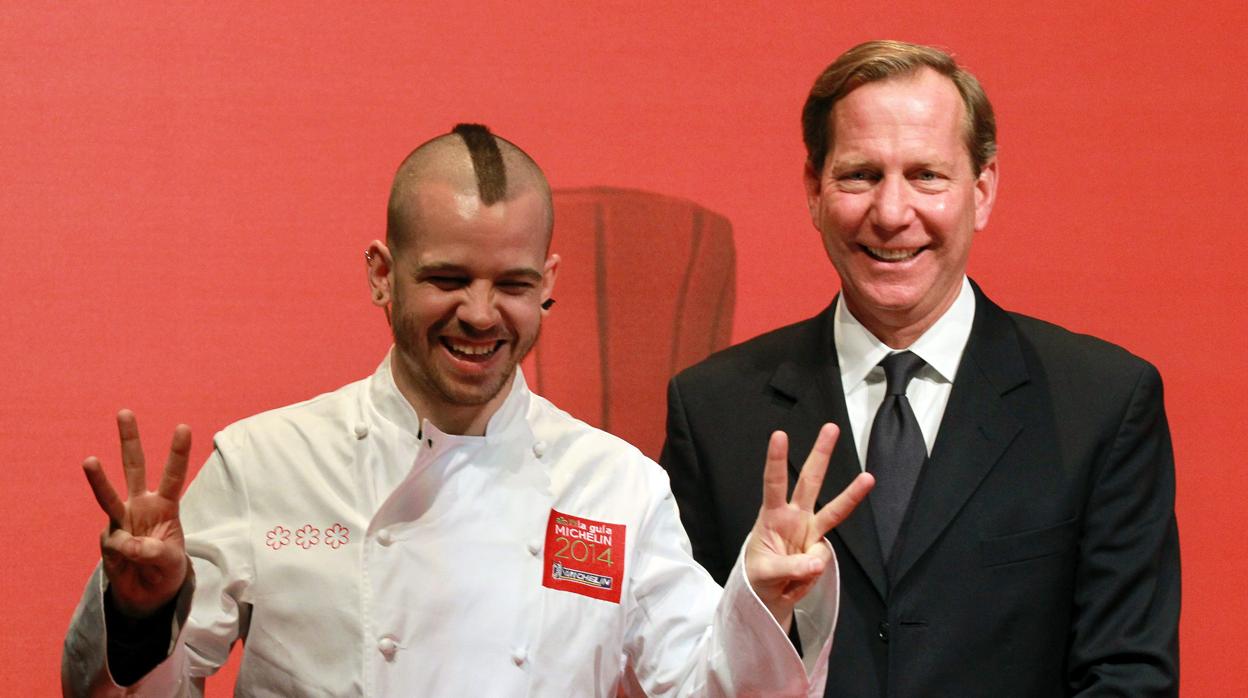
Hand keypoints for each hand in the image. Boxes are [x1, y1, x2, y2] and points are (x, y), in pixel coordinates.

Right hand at [82, 410, 190, 617]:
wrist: (147, 592)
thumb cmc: (166, 569)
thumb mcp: (170, 562)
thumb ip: (154, 552)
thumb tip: (126, 542)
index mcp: (165, 505)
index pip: (173, 475)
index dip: (178, 452)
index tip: (183, 427)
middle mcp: (141, 505)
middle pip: (135, 468)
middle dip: (129, 440)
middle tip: (124, 412)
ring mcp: (121, 519)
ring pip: (108, 494)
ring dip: (98, 478)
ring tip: (89, 460)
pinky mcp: (107, 538)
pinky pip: (114, 543)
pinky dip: (124, 555)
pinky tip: (131, 563)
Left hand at [744, 423, 872, 628]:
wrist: (768, 595)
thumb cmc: (758, 576)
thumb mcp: (763, 574)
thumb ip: (789, 568)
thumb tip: (816, 562)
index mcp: (772, 515)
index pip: (774, 483)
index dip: (776, 460)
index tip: (779, 435)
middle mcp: (794, 517)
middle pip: (810, 481)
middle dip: (821, 454)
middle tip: (831, 428)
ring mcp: (810, 531)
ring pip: (833, 509)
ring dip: (852, 493)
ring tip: (868, 478)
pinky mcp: (820, 549)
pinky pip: (824, 557)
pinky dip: (814, 569)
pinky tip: (798, 578)